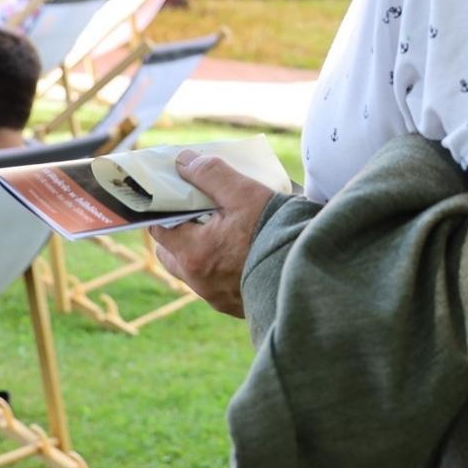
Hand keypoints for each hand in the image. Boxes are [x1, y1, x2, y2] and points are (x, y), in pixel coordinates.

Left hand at [149, 151, 275, 317]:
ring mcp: (216, 296)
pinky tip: (240, 255)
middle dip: (176, 235)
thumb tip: (184, 161)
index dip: (164, 211)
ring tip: (220, 235)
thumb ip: (211, 175)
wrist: (308, 272)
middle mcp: (199, 280)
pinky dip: (220, 269)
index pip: (159, 229)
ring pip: (192, 272)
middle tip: (196, 216)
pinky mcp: (235, 306)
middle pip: (170, 255)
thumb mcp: (245, 194)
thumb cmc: (275, 231)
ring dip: (198, 254)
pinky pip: (216, 286)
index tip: (175, 198)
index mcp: (193, 253)